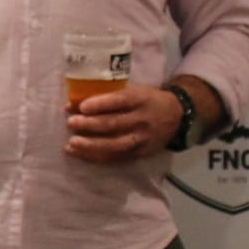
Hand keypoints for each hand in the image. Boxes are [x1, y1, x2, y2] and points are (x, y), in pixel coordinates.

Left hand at [65, 83, 179, 161]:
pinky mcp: (140, 153)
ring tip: (71, 144)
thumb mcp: (131, 91)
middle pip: (114, 124)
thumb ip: (104, 97)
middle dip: (90, 125)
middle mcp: (142, 120)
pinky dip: (95, 157)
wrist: (178, 116)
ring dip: (90, 146)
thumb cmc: (146, 100)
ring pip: (114, 145)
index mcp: (139, 99)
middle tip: (71, 123)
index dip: (100, 104)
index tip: (82, 107)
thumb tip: (70, 105)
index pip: (119, 101)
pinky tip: (79, 154)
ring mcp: (142, 139)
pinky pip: (116, 157)